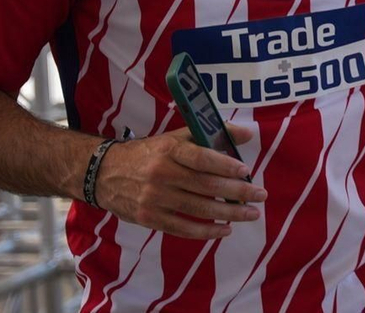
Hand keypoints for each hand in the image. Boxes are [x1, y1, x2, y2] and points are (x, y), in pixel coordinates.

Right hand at [94, 123, 265, 239]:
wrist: (105, 173)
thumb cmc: (149, 153)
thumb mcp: (175, 137)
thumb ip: (211, 133)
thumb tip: (248, 132)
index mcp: (168, 150)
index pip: (201, 158)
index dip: (225, 165)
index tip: (246, 171)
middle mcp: (161, 174)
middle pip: (205, 185)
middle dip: (236, 192)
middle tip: (260, 195)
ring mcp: (154, 198)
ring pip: (198, 208)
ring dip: (229, 214)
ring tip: (251, 213)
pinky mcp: (149, 218)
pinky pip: (182, 228)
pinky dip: (206, 231)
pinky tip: (226, 229)